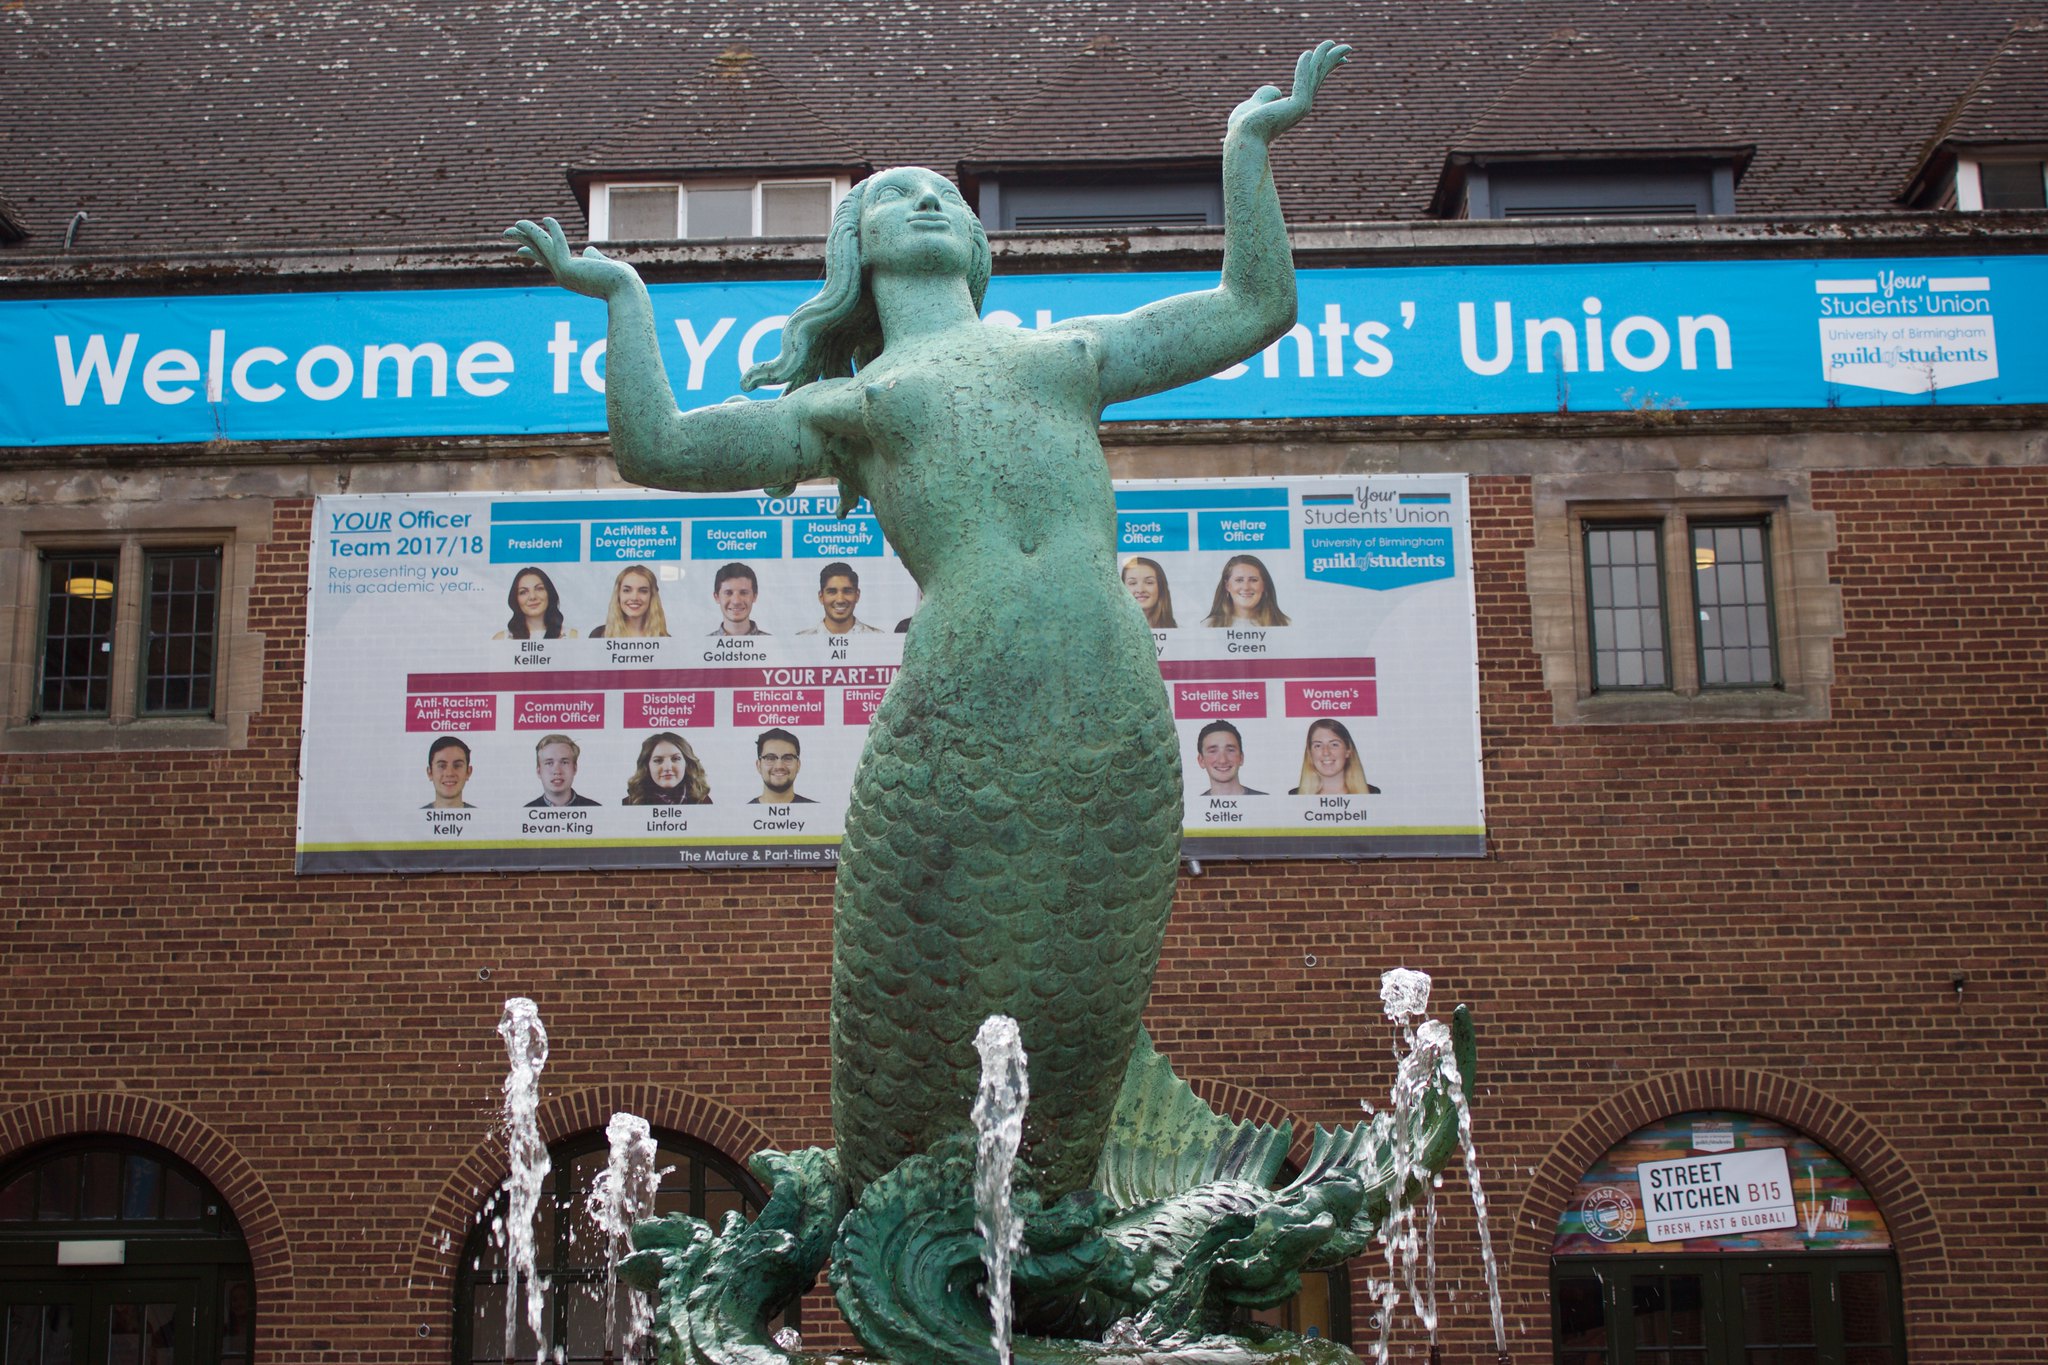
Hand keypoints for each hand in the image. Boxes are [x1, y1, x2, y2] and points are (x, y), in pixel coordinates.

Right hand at [503, 216, 640, 299]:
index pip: (548, 260)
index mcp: (571, 275)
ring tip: (516, 223)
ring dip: (529, 233)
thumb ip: (594, 257)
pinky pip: (558, 244)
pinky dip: (553, 231)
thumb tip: (588, 250)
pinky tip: (548, 219)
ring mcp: (564, 273)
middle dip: (523, 240)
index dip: (533, 251)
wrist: (629, 292)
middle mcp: (564, 275)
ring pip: (543, 247)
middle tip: (506, 232)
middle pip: (539, 252)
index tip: (519, 249)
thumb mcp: (605, 265)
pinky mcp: (569, 269)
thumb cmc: (622, 282)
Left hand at [1226, 40, 1349, 143]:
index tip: (1338, 59)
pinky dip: (1304, 67)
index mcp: (1293, 106)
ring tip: (1331, 43)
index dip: (1324, 68)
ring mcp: (1300, 107)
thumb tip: (1275, 91)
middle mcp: (1301, 106)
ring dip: (1323, 58)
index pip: (1313, 82)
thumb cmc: (1245, 127)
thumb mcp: (1255, 104)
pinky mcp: (1296, 106)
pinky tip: (1307, 54)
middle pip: (1319, 77)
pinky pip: (1301, 81)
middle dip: (1332, 60)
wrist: (1243, 140)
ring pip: (1314, 76)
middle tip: (1348, 48)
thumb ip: (1266, 95)